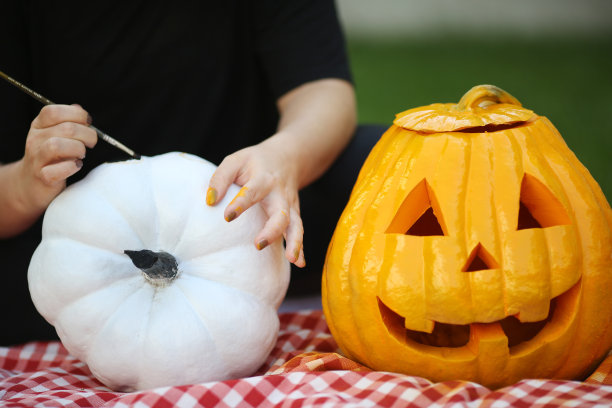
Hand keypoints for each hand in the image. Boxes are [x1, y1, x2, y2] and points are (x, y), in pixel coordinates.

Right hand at [16, 104, 96, 213]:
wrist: (30, 184)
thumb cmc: (50, 158)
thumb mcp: (54, 135)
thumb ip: (67, 121)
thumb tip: (79, 108)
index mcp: (39, 126)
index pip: (54, 111)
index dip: (76, 114)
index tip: (88, 123)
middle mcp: (35, 140)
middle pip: (65, 129)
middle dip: (87, 135)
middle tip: (90, 143)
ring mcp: (36, 159)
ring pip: (57, 146)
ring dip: (78, 149)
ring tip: (81, 155)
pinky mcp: (42, 177)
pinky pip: (57, 170)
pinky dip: (72, 167)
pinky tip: (76, 165)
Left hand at [206, 139, 305, 266]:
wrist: (287, 157)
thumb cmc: (254, 162)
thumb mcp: (235, 160)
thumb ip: (220, 178)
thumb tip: (209, 201)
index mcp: (263, 178)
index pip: (252, 192)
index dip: (241, 204)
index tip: (228, 216)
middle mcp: (279, 194)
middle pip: (280, 213)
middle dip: (272, 230)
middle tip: (258, 244)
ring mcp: (289, 205)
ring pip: (296, 224)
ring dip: (294, 242)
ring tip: (291, 259)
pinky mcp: (293, 214)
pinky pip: (298, 231)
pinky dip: (301, 247)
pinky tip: (300, 263)